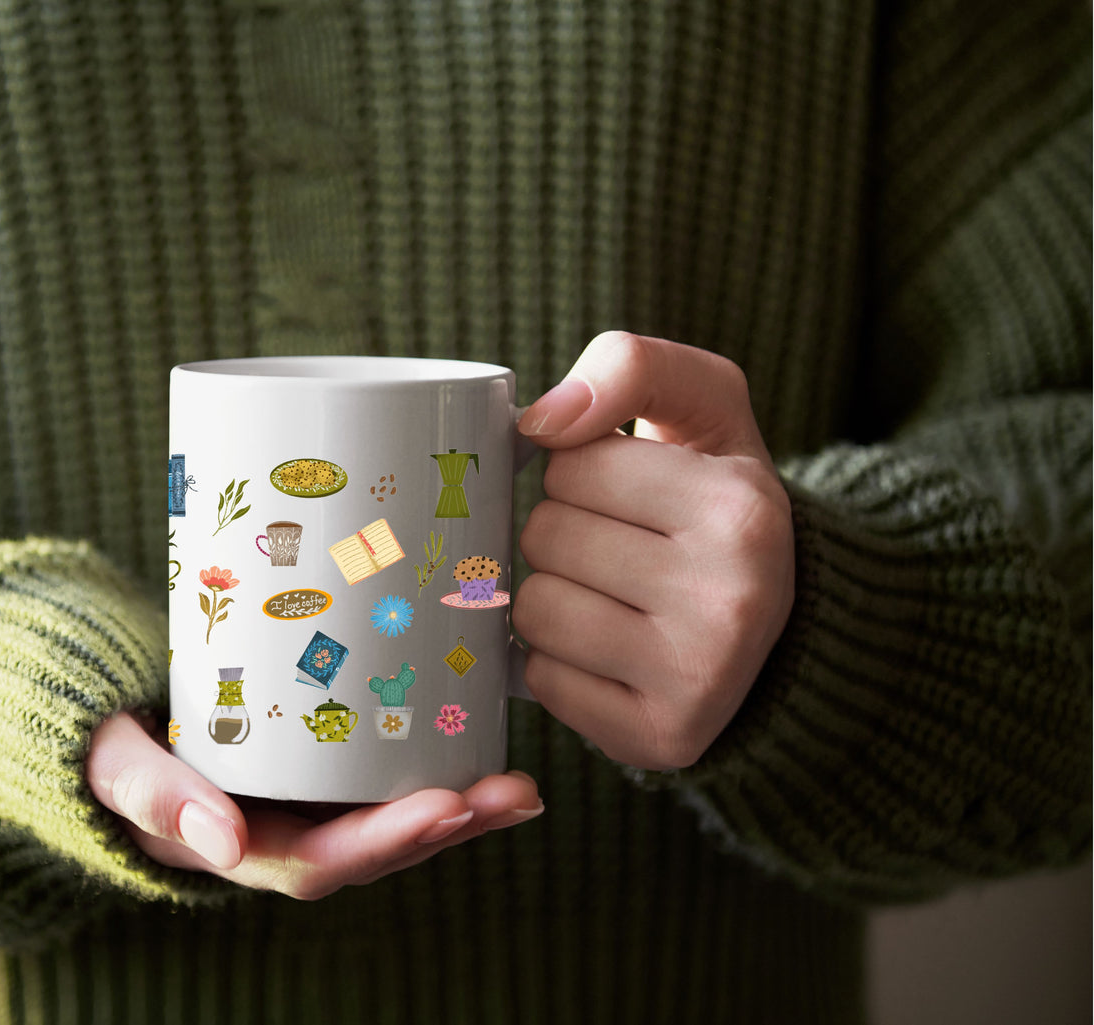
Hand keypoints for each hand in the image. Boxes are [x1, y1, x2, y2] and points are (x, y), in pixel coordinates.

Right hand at [85, 711, 542, 899]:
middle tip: (508, 793)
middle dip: (447, 826)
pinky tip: (491, 752)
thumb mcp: (113, 765)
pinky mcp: (326, 771)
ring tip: (521, 786)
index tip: (442, 807)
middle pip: (377, 847)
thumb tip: (217, 844)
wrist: (110, 723)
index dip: (385, 840)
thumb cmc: (108, 744)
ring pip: (394, 820)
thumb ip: (150, 794)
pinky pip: (390, 783)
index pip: (322, 861)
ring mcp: (310, 806)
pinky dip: (442, 774)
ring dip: (462, 809)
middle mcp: (285, 837)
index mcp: (240, 847)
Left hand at [513, 332, 794, 770]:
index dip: (580, 468)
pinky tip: (609, 651)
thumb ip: (632, 366)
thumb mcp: (705, 408)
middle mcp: (731, 599)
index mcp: (742, 508)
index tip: (628, 491)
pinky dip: (556, 662)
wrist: (783, 625)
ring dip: (551, 596)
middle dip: (561, 530)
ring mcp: (698, 679)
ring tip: (612, 596)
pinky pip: (539, 680)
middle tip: (619, 545)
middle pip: (544, 533)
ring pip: (533, 609)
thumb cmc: (715, 500)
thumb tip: (540, 420)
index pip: (570, 461)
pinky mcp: (659, 738)